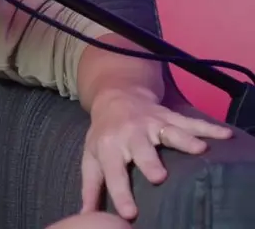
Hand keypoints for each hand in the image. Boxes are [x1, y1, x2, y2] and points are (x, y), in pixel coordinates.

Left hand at [79, 88, 232, 219]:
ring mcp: (152, 123)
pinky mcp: (169, 116)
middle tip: (159, 176)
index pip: (114, 173)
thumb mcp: (92, 157)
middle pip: (141, 149)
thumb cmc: (104, 134)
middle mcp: (131, 134)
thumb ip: (92, 186)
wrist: (115, 97)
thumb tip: (87, 214)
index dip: (121, 193)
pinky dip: (208, 128)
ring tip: (200, 150)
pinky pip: (191, 122)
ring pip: (169, 132)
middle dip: (150, 162)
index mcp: (110, 147)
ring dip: (184, 140)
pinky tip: (224, 135)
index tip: (130, 213)